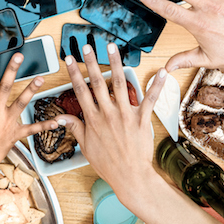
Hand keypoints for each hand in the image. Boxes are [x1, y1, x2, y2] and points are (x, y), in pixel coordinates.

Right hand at [0, 52, 57, 186]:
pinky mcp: (15, 134)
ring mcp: (7, 124)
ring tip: (41, 78)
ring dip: (31, 90)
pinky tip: (57, 121)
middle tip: (20, 56)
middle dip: (13, 70)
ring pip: (21, 103)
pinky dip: (44, 125)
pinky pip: (31, 129)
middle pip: (6, 87)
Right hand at [57, 45, 164, 199]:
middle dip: (91, 62)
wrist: (130, 177)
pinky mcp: (141, 119)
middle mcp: (107, 114)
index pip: (80, 91)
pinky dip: (156, 86)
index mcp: (93, 120)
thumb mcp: (86, 147)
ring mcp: (125, 115)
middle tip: (88, 46)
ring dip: (115, 64)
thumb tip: (62, 118)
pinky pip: (149, 99)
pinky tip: (161, 73)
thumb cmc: (108, 164)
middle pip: (97, 82)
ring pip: (119, 84)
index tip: (69, 60)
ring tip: (112, 48)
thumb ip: (75, 128)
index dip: (74, 74)